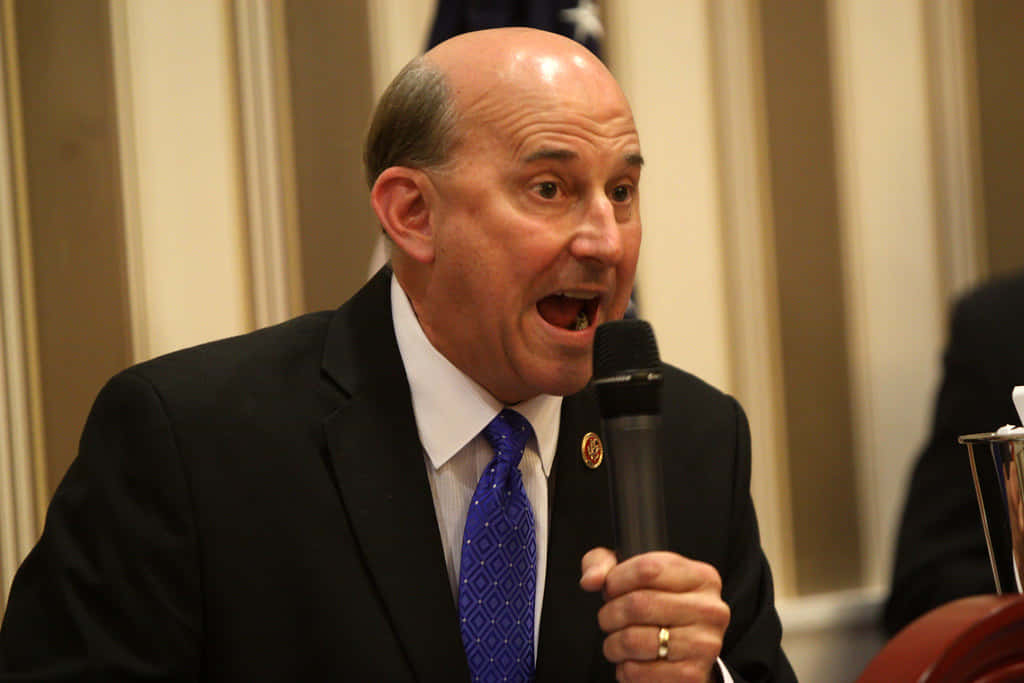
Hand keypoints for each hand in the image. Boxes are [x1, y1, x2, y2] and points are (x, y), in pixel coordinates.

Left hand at [580, 547, 729, 682]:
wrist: (687, 650)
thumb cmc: (659, 605)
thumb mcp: (635, 574)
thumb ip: (605, 564)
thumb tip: (591, 580)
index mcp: (701, 577)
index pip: (647, 569)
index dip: (616, 580)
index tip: (610, 590)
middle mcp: (710, 609)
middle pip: (638, 604)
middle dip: (609, 614)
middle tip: (609, 619)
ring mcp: (704, 644)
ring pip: (634, 640)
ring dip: (613, 643)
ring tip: (617, 641)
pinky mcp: (692, 675)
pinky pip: (638, 671)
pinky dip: (625, 668)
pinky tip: (632, 661)